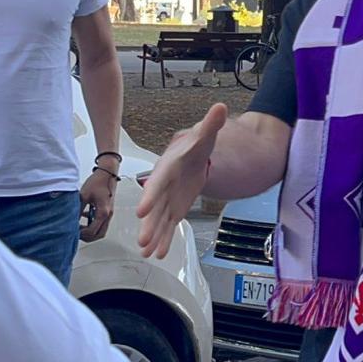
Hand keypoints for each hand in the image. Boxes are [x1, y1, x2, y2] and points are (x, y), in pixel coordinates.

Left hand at [79, 167, 115, 242]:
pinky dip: (93, 223)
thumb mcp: (83, 196)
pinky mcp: (108, 209)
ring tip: (79, 226)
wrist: (107, 173)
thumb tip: (69, 219)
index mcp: (103, 213)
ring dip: (90, 231)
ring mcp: (109, 213)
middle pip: (99, 235)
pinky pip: (101, 222)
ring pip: (101, 230)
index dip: (81, 234)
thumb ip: (77, 209)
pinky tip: (84, 216)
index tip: (72, 232)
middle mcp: (108, 215)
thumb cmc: (98, 182)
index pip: (92, 232)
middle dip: (87, 236)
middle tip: (76, 233)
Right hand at [137, 103, 225, 258]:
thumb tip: (220, 107)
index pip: (158, 182)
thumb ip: (211, 124)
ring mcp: (166, 199)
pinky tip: (159, 254)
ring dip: (153, 236)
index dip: (150, 196)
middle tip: (141, 240)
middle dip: (148, 224)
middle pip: (154, 206)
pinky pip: (168, 226)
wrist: (194, 156)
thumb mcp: (205, 135)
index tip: (142, 210)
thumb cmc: (196, 145)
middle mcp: (163, 185)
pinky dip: (164, 240)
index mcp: (168, 167)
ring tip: (146, 252)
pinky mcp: (173, 209)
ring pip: (158, 220)